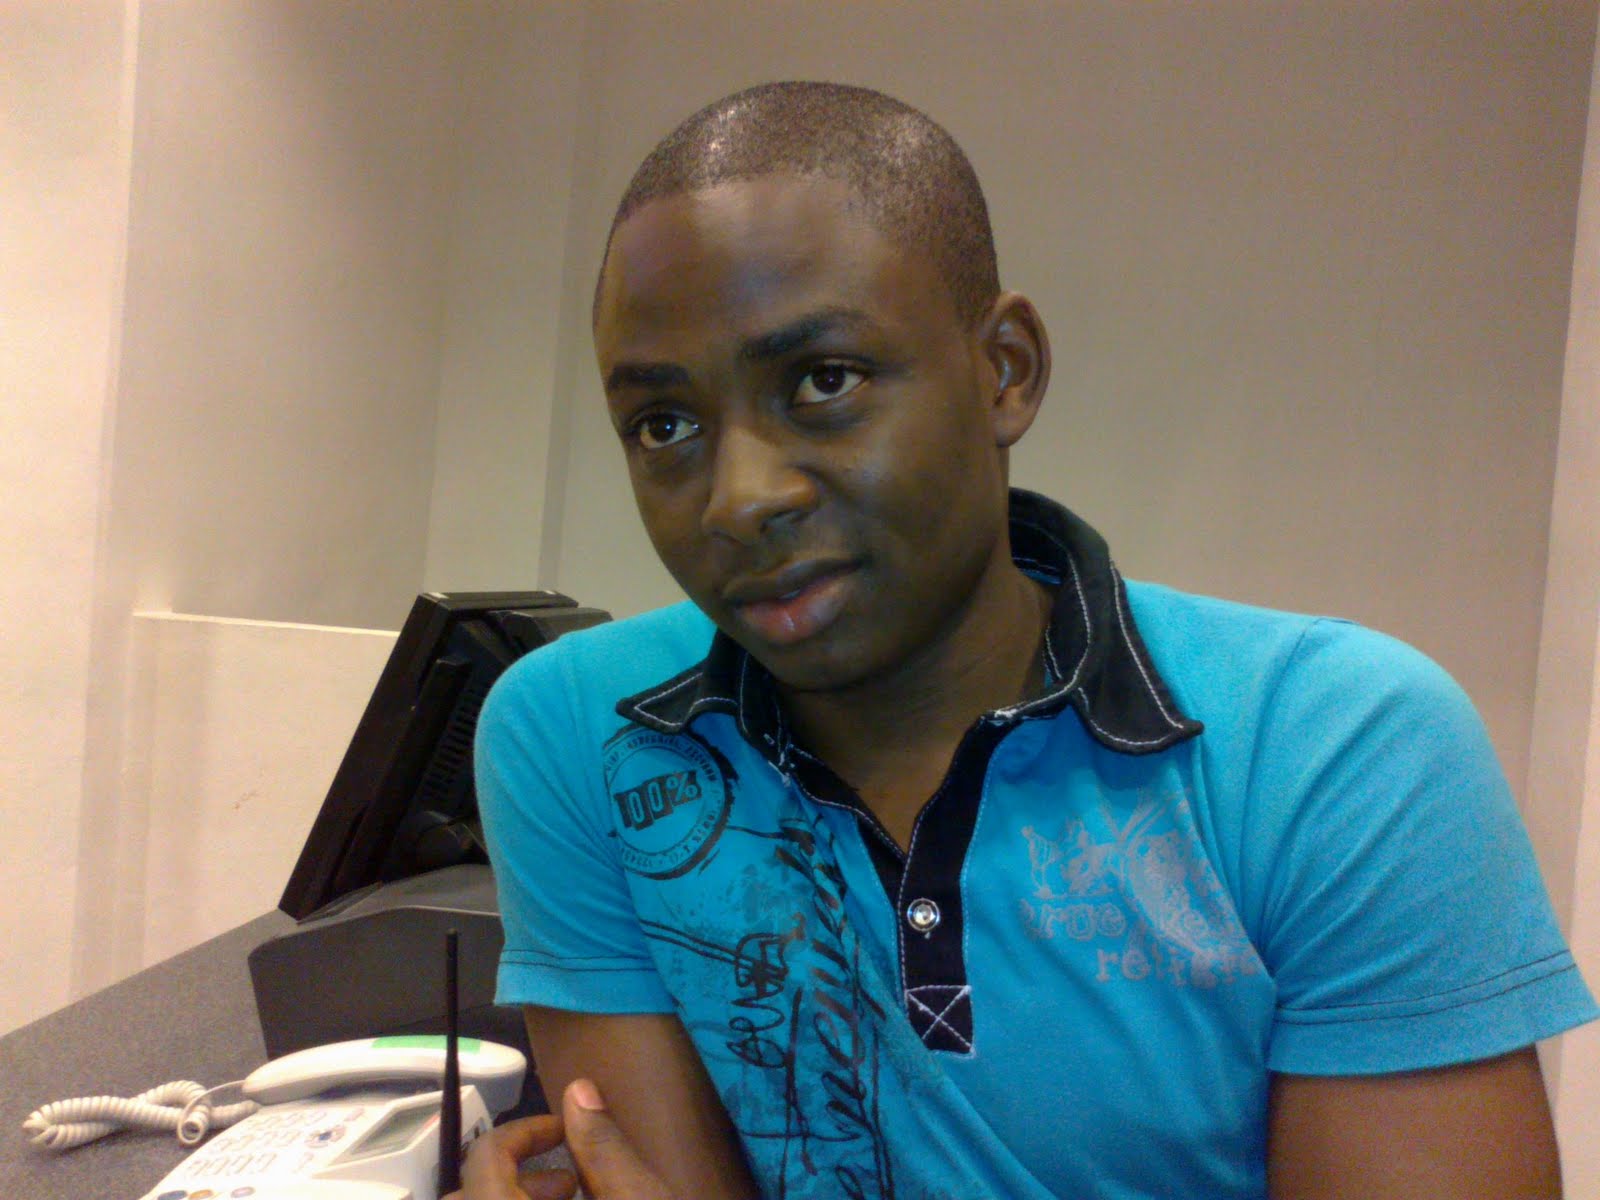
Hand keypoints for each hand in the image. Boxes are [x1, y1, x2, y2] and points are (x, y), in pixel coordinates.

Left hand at [448, 1080, 679, 1199]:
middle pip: (466, 1191)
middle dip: (513, 1170)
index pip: (485, 1157)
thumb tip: (580, 1090)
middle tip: (567, 1174)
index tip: (564, 1129)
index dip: (525, 1132)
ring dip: (511, 1195)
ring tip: (571, 1195)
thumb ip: (603, 1144)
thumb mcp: (638, 1198)